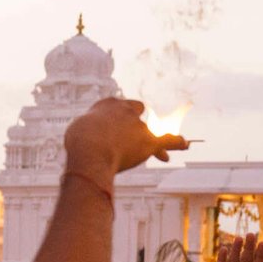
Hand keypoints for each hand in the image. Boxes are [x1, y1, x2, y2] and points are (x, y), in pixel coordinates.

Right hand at [63, 97, 186, 184]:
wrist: (91, 149)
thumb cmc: (80, 142)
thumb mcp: (77, 132)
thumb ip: (87, 132)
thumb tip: (85, 139)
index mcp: (108, 104)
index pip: (120, 107)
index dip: (120, 119)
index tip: (116, 130)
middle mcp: (126, 110)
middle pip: (137, 115)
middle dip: (138, 127)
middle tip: (133, 141)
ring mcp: (139, 125)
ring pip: (151, 132)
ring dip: (154, 145)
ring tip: (163, 156)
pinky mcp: (148, 141)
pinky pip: (168, 140)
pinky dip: (176, 142)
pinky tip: (185, 144)